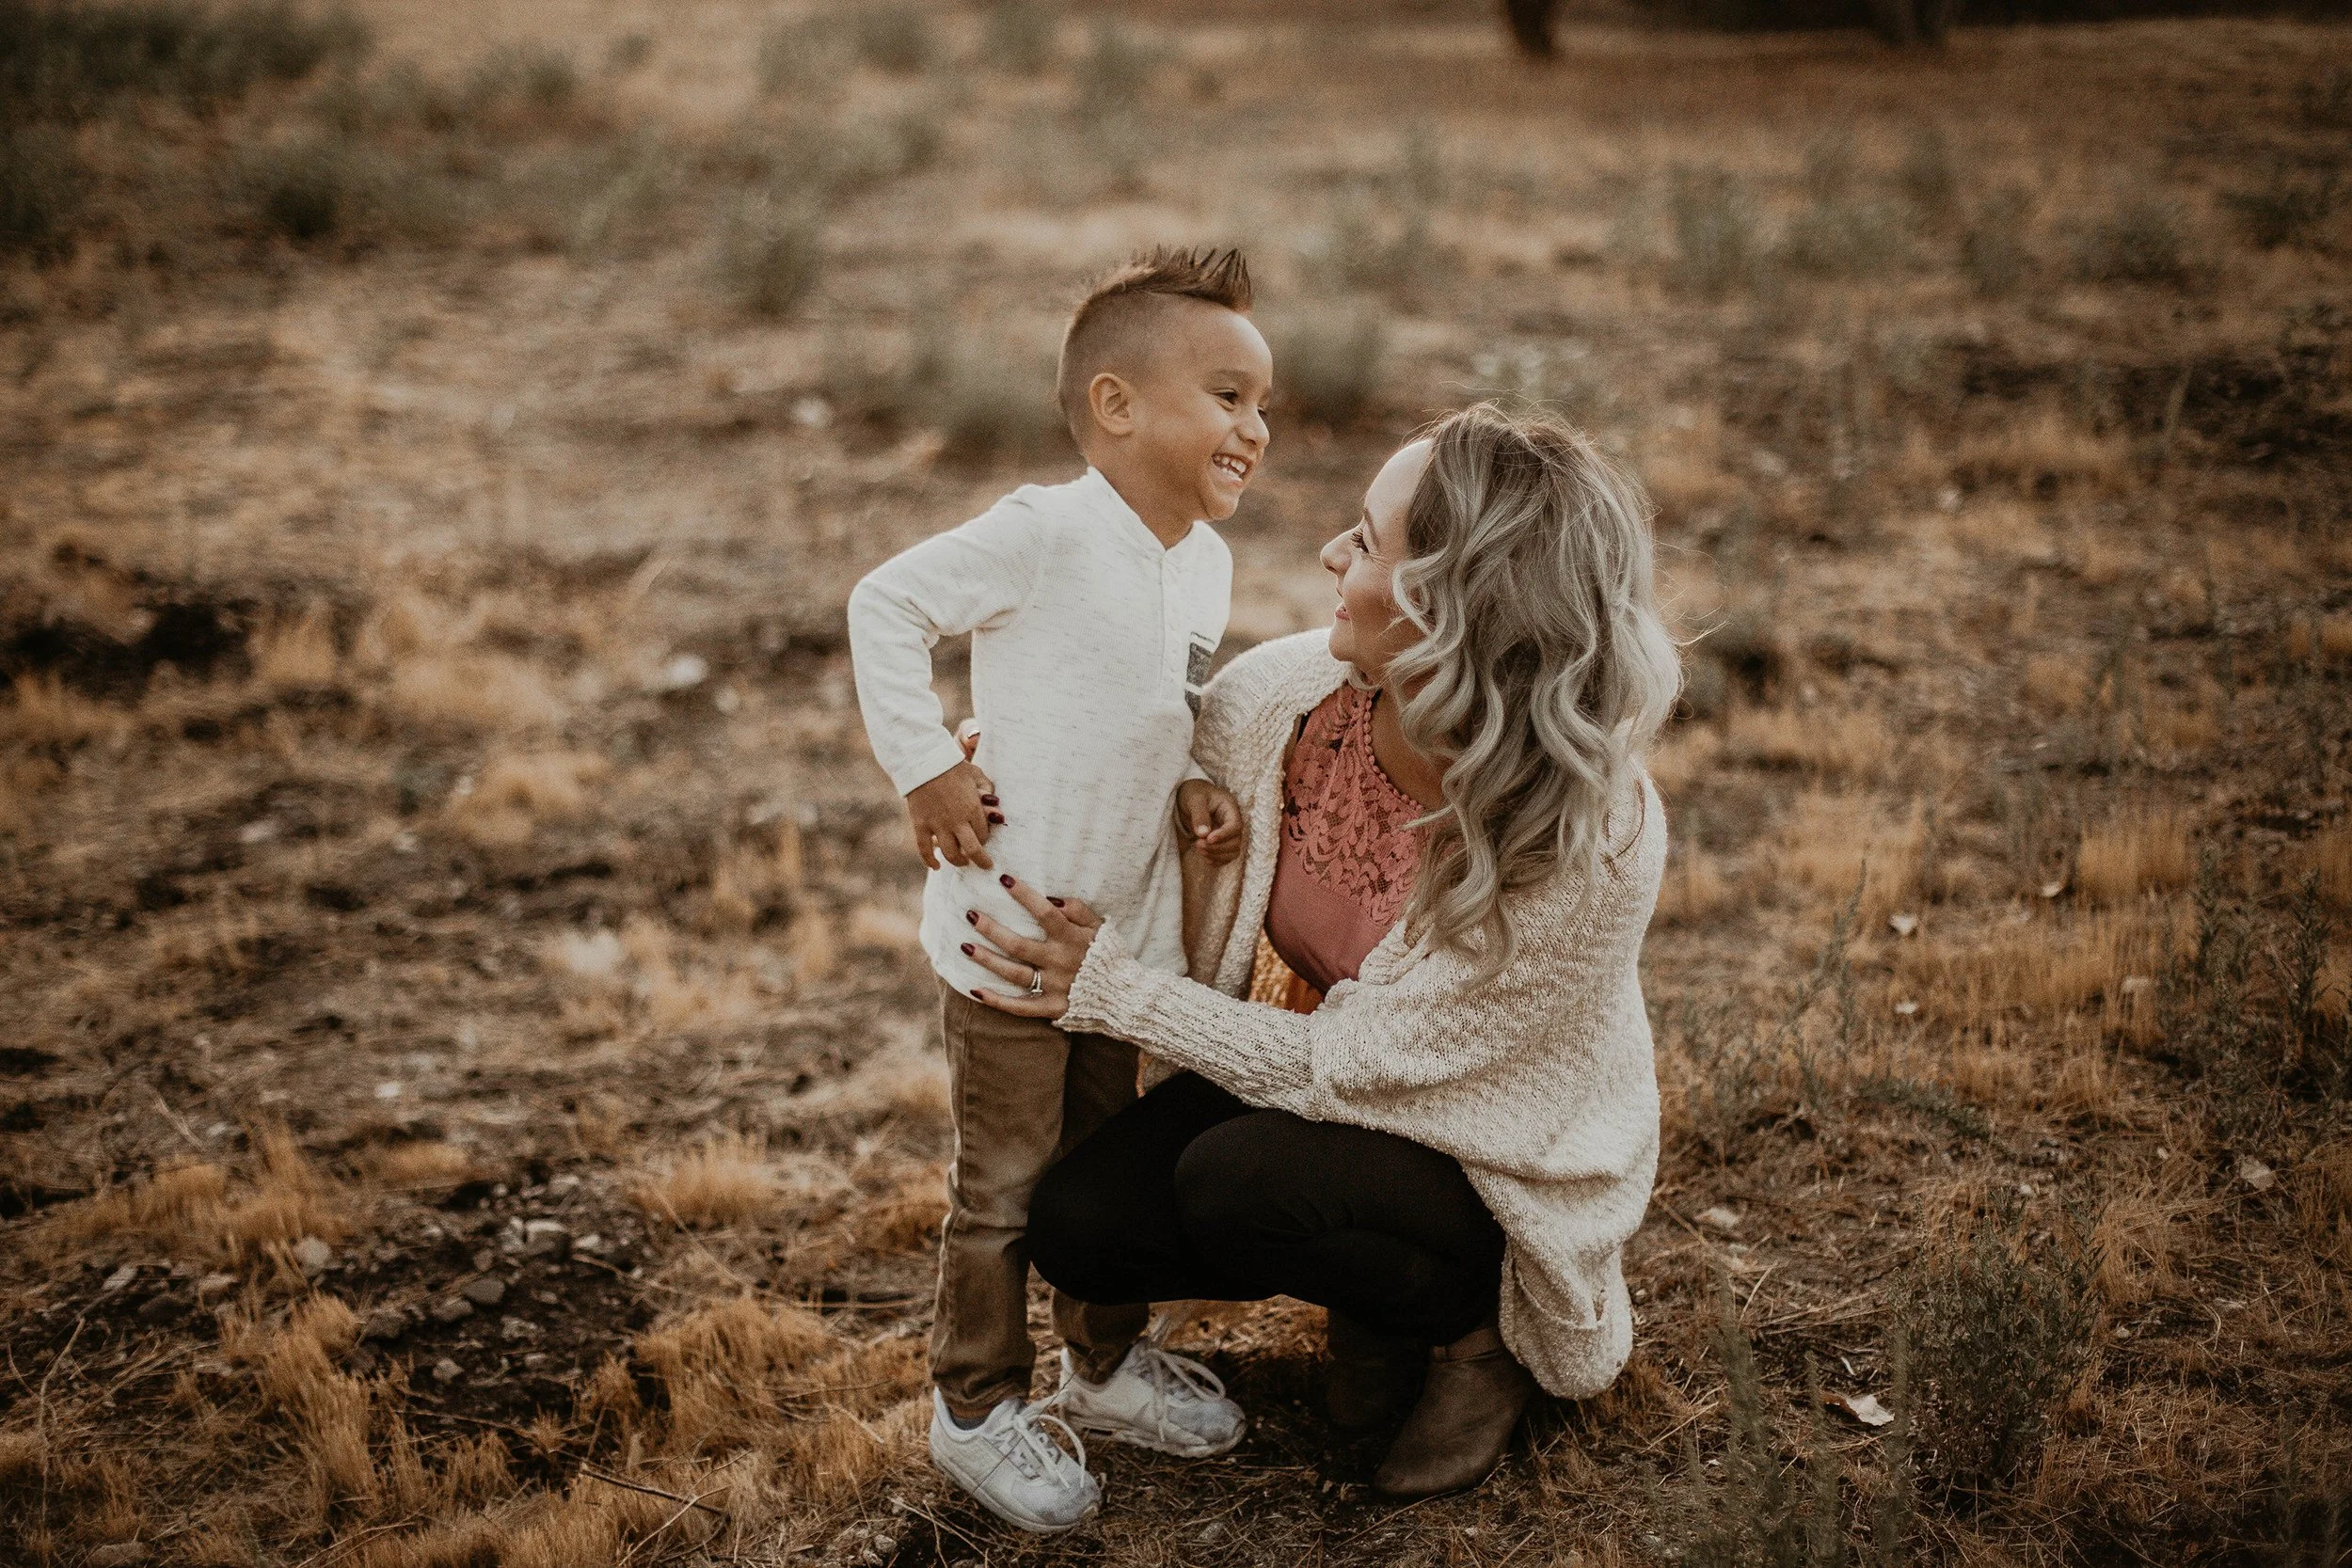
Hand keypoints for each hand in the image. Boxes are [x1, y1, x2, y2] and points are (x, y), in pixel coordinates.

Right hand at [905, 760, 1001, 870]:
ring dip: (959, 862)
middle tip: (985, 865)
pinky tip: (936, 867)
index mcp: (973, 808)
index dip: (985, 839)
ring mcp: (938, 825)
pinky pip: (925, 850)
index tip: (983, 839)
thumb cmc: (952, 766)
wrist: (924, 761)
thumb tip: (994, 805)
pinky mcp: (920, 825)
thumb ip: (987, 789)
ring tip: (962, 862)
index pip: (984, 834)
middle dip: (981, 861)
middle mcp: (957, 820)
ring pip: (951, 854)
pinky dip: (930, 861)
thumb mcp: (976, 774)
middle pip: (973, 850)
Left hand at [960, 874, 1101, 1019]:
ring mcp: (1054, 987)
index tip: (1004, 879)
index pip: (1045, 913)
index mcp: (1072, 939)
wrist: (1124, 995)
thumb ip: (1079, 910)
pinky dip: (997, 1001)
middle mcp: (1060, 962)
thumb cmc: (1108, 955)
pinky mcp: (1051, 1007)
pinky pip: (1020, 1007)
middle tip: (970, 915)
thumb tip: (1053, 898)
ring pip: (1014, 973)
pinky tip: (975, 990)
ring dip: (987, 960)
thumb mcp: (1100, 927)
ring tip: (964, 945)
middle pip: (1019, 945)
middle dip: (992, 929)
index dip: (1024, 895)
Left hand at [1176, 779, 1243, 865]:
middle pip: (1236, 842)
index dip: (1224, 835)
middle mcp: (1232, 822)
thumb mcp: (1194, 799)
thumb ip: (1199, 815)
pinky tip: (1204, 857)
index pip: (1235, 826)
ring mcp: (1228, 834)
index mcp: (1230, 808)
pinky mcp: (1222, 842)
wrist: (1189, 796)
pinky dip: (1216, 860)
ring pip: (1233, 851)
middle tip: (1197, 844)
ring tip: (1198, 849)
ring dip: (1216, 855)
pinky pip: (1226, 857)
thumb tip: (1203, 834)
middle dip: (1217, 847)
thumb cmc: (1193, 793)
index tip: (1208, 839)